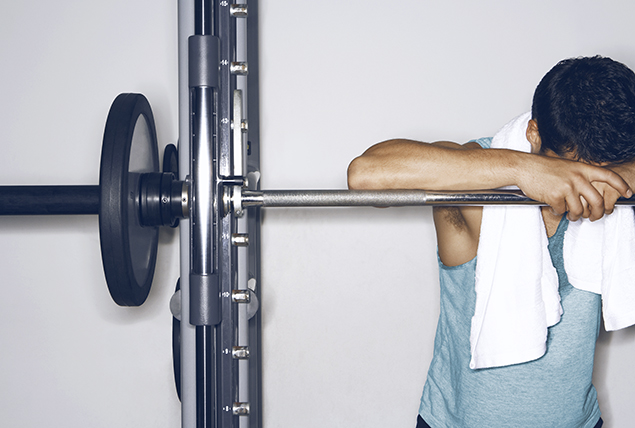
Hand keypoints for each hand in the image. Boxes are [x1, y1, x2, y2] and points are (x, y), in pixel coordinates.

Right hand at [517, 155, 632, 221]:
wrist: (523, 167)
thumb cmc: (542, 168)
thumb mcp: (566, 167)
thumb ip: (579, 176)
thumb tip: (589, 194)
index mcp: (582, 168)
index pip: (609, 176)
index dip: (621, 185)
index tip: (628, 193)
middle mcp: (578, 177)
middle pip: (597, 201)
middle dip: (598, 214)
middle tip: (594, 217)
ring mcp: (567, 187)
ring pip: (579, 210)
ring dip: (574, 216)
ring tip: (569, 214)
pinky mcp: (555, 197)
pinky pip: (562, 211)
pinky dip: (557, 212)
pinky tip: (552, 206)